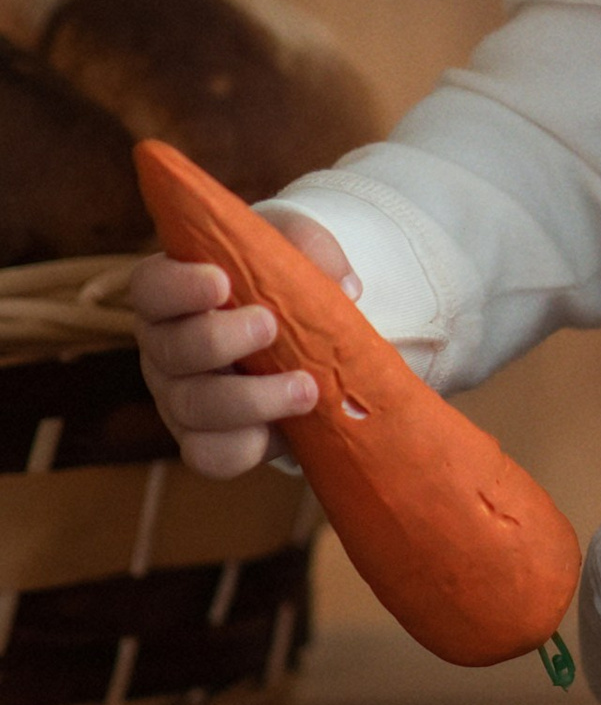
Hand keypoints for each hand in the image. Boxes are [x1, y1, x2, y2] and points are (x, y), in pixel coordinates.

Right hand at [131, 209, 353, 479]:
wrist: (293, 339)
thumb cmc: (278, 283)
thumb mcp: (294, 250)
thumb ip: (312, 250)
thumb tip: (344, 287)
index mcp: (173, 294)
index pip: (152, 287)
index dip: (179, 287)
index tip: (222, 282)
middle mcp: (164, 347)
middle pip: (169, 350)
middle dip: (218, 340)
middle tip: (269, 326)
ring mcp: (177, 398)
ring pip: (191, 407)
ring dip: (250, 400)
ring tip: (306, 389)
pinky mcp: (202, 440)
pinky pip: (209, 455)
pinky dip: (247, 446)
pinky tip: (285, 430)